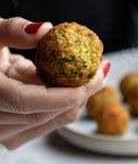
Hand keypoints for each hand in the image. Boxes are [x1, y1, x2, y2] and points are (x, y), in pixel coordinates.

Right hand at [0, 17, 108, 149]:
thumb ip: (12, 31)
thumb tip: (45, 30)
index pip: (33, 104)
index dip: (70, 92)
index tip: (96, 75)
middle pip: (50, 114)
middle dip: (82, 92)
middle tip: (101, 69)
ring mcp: (3, 133)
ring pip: (53, 121)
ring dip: (77, 99)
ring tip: (93, 74)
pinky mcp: (12, 134)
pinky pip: (47, 123)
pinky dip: (64, 105)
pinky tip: (74, 85)